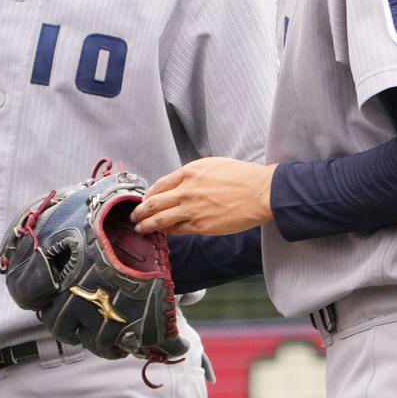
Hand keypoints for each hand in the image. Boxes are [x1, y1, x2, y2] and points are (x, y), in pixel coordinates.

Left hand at [132, 158, 276, 235]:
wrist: (261, 192)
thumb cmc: (244, 177)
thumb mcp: (215, 165)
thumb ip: (195, 175)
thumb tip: (182, 185)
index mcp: (189, 172)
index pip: (159, 185)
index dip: (148, 195)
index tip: (146, 200)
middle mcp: (186, 190)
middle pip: (152, 203)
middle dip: (140, 211)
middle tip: (134, 216)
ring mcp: (191, 209)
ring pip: (159, 219)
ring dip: (146, 225)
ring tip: (140, 228)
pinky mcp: (200, 225)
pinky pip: (176, 230)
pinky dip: (166, 231)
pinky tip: (163, 232)